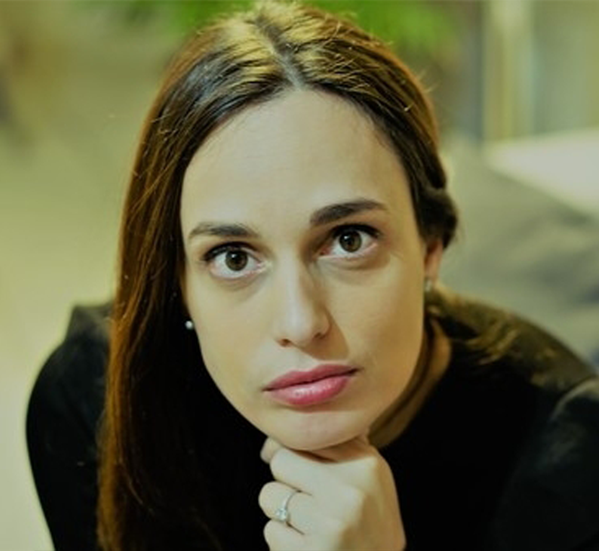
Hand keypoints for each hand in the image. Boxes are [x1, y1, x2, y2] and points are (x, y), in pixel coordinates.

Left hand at [258, 436, 405, 550]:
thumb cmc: (368, 521)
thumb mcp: (368, 477)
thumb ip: (336, 448)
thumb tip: (274, 439)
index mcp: (365, 464)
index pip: (304, 437)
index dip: (290, 450)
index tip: (295, 467)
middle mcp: (350, 490)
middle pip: (280, 460)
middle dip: (285, 481)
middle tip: (307, 500)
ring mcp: (331, 523)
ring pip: (269, 496)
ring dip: (280, 512)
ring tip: (310, 524)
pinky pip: (271, 531)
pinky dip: (282, 541)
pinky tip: (308, 546)